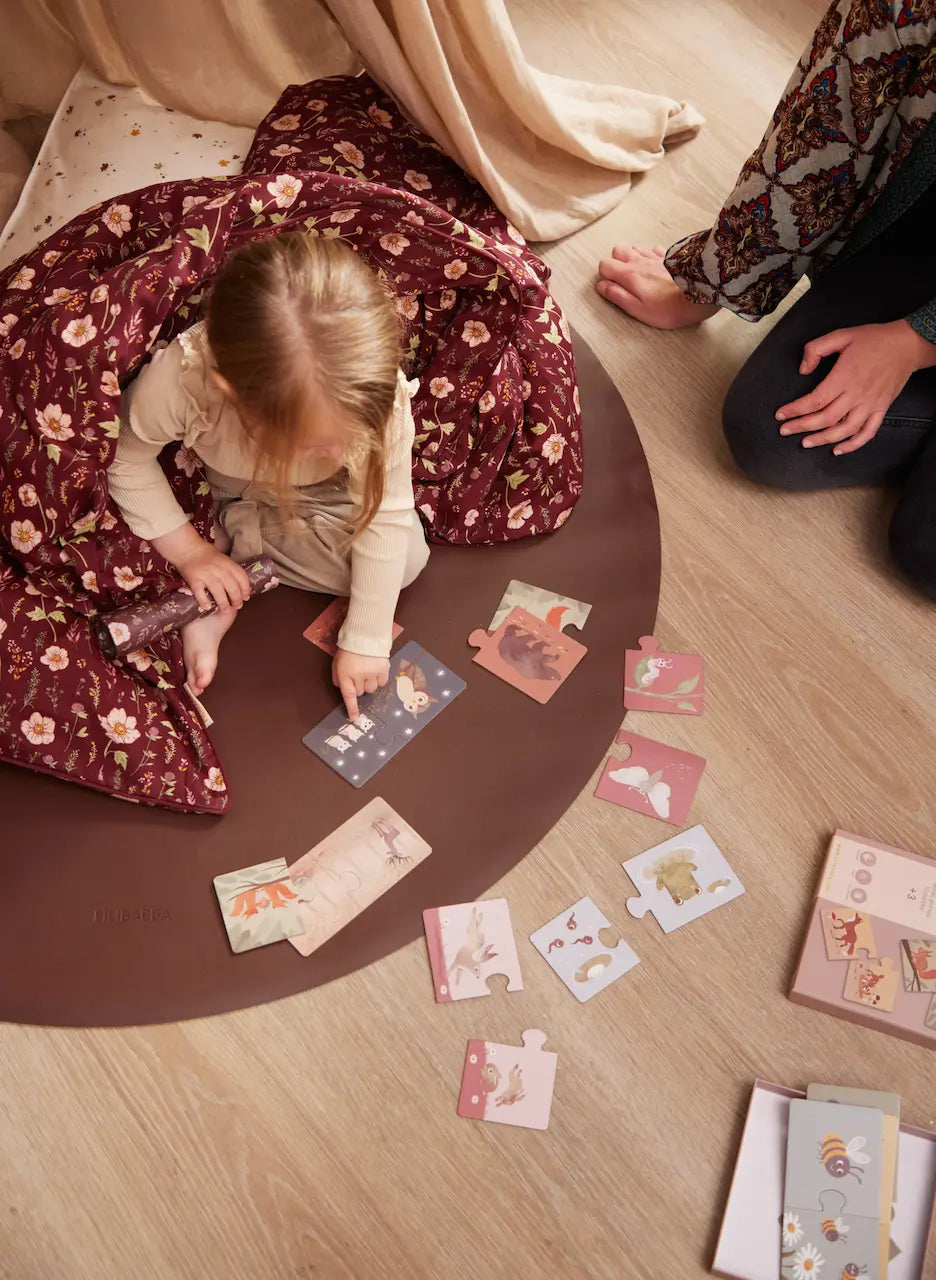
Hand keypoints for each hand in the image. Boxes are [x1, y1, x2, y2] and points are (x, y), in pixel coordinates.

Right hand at [173, 541, 251, 612]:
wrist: (187, 548)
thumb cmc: (206, 555)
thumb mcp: (223, 559)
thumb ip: (231, 571)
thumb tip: (242, 588)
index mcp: (227, 563)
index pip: (242, 578)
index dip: (245, 589)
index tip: (246, 597)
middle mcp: (219, 569)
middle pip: (232, 588)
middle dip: (236, 600)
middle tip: (237, 606)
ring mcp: (206, 574)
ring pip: (219, 593)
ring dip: (224, 605)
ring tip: (225, 610)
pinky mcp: (194, 580)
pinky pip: (200, 594)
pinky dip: (204, 602)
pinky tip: (207, 607)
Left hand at [332, 649, 388, 719]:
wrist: (364, 634)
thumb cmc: (349, 649)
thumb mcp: (337, 662)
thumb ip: (337, 677)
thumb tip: (341, 689)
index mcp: (345, 674)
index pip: (349, 696)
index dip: (352, 708)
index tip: (355, 719)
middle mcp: (359, 676)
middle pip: (360, 692)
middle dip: (358, 687)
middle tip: (358, 675)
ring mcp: (372, 673)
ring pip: (371, 689)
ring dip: (369, 683)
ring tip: (367, 671)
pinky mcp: (383, 669)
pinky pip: (382, 683)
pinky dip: (378, 679)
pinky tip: (375, 670)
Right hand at [596, 245, 718, 328]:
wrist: (698, 297)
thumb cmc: (667, 309)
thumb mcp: (637, 309)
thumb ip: (617, 296)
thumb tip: (602, 286)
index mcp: (629, 275)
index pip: (605, 264)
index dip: (605, 276)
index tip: (612, 287)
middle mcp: (639, 261)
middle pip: (618, 250)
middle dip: (616, 262)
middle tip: (623, 279)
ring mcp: (655, 257)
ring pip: (635, 247)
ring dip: (632, 257)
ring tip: (638, 273)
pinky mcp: (670, 257)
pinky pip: (655, 250)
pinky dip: (651, 256)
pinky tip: (655, 267)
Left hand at [776, 319, 935, 453]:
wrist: (907, 344)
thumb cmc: (873, 339)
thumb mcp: (841, 335)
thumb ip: (816, 349)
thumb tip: (803, 370)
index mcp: (844, 376)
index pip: (814, 400)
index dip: (795, 410)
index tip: (780, 415)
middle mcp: (857, 394)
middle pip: (825, 418)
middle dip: (801, 427)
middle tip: (785, 431)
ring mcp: (870, 404)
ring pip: (844, 430)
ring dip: (823, 439)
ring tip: (805, 443)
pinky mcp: (881, 409)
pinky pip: (867, 433)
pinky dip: (852, 445)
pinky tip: (837, 450)